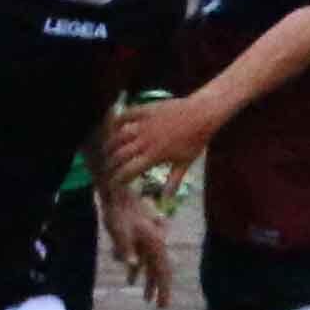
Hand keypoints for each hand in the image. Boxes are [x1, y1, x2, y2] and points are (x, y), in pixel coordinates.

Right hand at [96, 94, 212, 190]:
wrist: (202, 114)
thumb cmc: (195, 140)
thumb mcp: (185, 163)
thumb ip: (174, 181)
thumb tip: (167, 199)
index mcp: (155, 156)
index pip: (129, 170)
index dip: (118, 178)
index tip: (114, 183)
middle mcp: (146, 140)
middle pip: (120, 154)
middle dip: (111, 164)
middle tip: (107, 168)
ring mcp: (145, 124)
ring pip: (120, 135)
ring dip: (111, 144)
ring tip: (107, 151)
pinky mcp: (147, 110)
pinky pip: (127, 115)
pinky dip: (118, 120)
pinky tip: (114, 127)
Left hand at [105, 181, 176, 308]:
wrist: (117, 193)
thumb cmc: (118, 212)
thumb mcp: (119, 231)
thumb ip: (125, 248)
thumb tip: (132, 264)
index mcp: (155, 243)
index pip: (163, 271)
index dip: (164, 290)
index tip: (164, 306)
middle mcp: (155, 243)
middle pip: (159, 270)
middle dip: (159, 289)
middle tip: (160, 307)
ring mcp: (148, 241)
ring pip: (150, 265)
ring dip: (147, 281)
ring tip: (146, 298)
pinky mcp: (139, 238)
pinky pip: (140, 257)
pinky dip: (137, 268)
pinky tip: (130, 278)